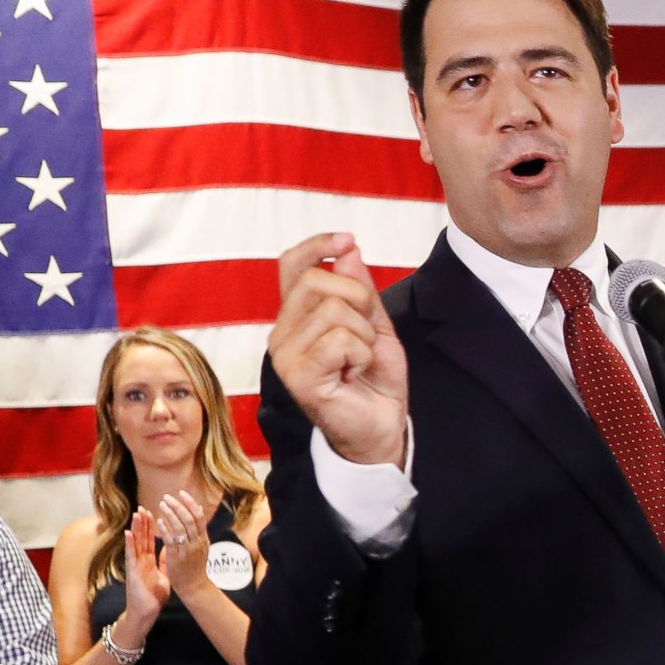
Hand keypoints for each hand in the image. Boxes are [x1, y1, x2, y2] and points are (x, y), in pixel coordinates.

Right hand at [120, 509, 169, 631]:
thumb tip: (170, 550)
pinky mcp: (132, 572)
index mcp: (149, 561)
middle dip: (143, 523)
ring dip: (135, 529)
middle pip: (142, 538)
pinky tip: (128, 534)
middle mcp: (141, 561)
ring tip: (136, 514)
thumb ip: (164, 563)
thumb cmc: (153, 596)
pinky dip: (129, 545)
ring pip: (135, 544)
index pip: (150, 540)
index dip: (151, 527)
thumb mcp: (163, 575)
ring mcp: (135, 566)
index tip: (153, 512)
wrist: (146, 613)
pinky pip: (131, 556)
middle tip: (143, 507)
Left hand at [151, 491, 212, 600]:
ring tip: (161, 504)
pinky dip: (165, 529)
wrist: (195, 587)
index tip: (181, 493)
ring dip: (170, 514)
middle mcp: (197, 543)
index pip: (199, 516)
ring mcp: (188, 550)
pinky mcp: (177, 557)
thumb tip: (198, 508)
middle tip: (167, 497)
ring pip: (180, 527)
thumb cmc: (195, 567)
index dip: (190, 503)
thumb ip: (198, 529)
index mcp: (203, 539)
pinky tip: (158, 521)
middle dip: (178, 506)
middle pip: (189, 519)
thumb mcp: (201, 546)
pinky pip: (171, 540)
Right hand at [270, 232, 407, 467]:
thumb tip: (348, 249)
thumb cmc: (374, 379)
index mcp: (297, 317)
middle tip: (367, 334)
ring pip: (334, 311)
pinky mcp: (297, 376)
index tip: (347, 240)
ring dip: (364, 335)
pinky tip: (353, 373)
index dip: (317, 245)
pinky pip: (339, 340)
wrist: (382, 425)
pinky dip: (360, 354)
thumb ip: (361, 289)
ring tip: (359, 360)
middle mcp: (282, 332)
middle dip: (359, 300)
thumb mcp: (374, 325)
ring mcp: (285, 355)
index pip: (292, 266)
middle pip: (318, 281)